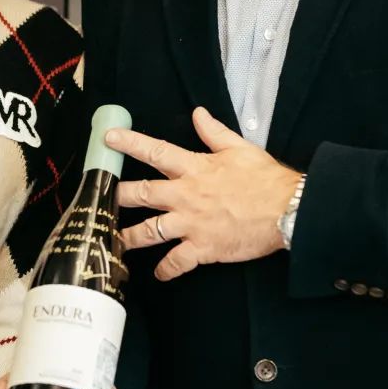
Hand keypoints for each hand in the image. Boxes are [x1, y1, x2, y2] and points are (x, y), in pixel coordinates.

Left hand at [106, 106, 300, 280]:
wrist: (287, 210)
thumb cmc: (266, 180)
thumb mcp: (240, 148)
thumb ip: (214, 132)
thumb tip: (198, 114)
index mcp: (195, 168)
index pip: (156, 151)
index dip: (130, 143)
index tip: (108, 138)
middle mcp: (186, 195)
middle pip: (142, 193)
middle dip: (118, 195)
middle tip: (100, 198)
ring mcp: (192, 223)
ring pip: (150, 231)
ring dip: (129, 237)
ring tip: (114, 242)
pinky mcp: (202, 247)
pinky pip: (176, 261)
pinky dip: (166, 270)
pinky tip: (158, 274)